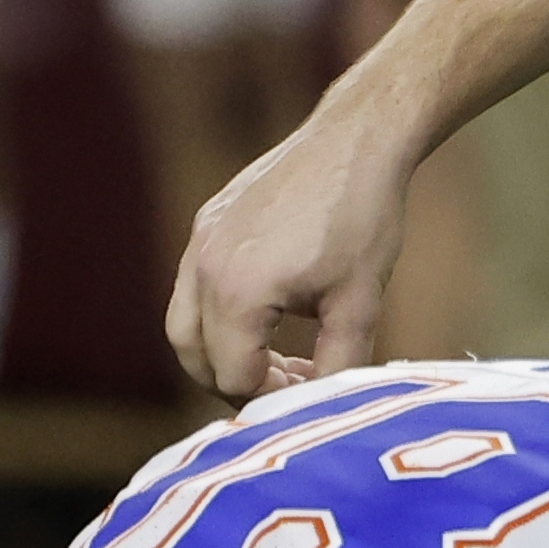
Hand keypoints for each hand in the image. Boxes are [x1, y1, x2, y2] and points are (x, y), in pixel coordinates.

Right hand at [169, 93, 421, 398]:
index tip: (312, 388)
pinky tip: (269, 311)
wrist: (358, 139)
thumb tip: (319, 407)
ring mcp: (200, 240)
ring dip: (221, 351)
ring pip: (184, 324)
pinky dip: (218, 313)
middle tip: (285, 387)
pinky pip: (193, 285)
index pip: (233, 377)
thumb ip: (337, 366)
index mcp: (238, 292)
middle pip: (194, 358)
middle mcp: (204, 266)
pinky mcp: (207, 221)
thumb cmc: (364, 218)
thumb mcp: (360, 304)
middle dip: (236, 382)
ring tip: (275, 356)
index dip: (273, 398)